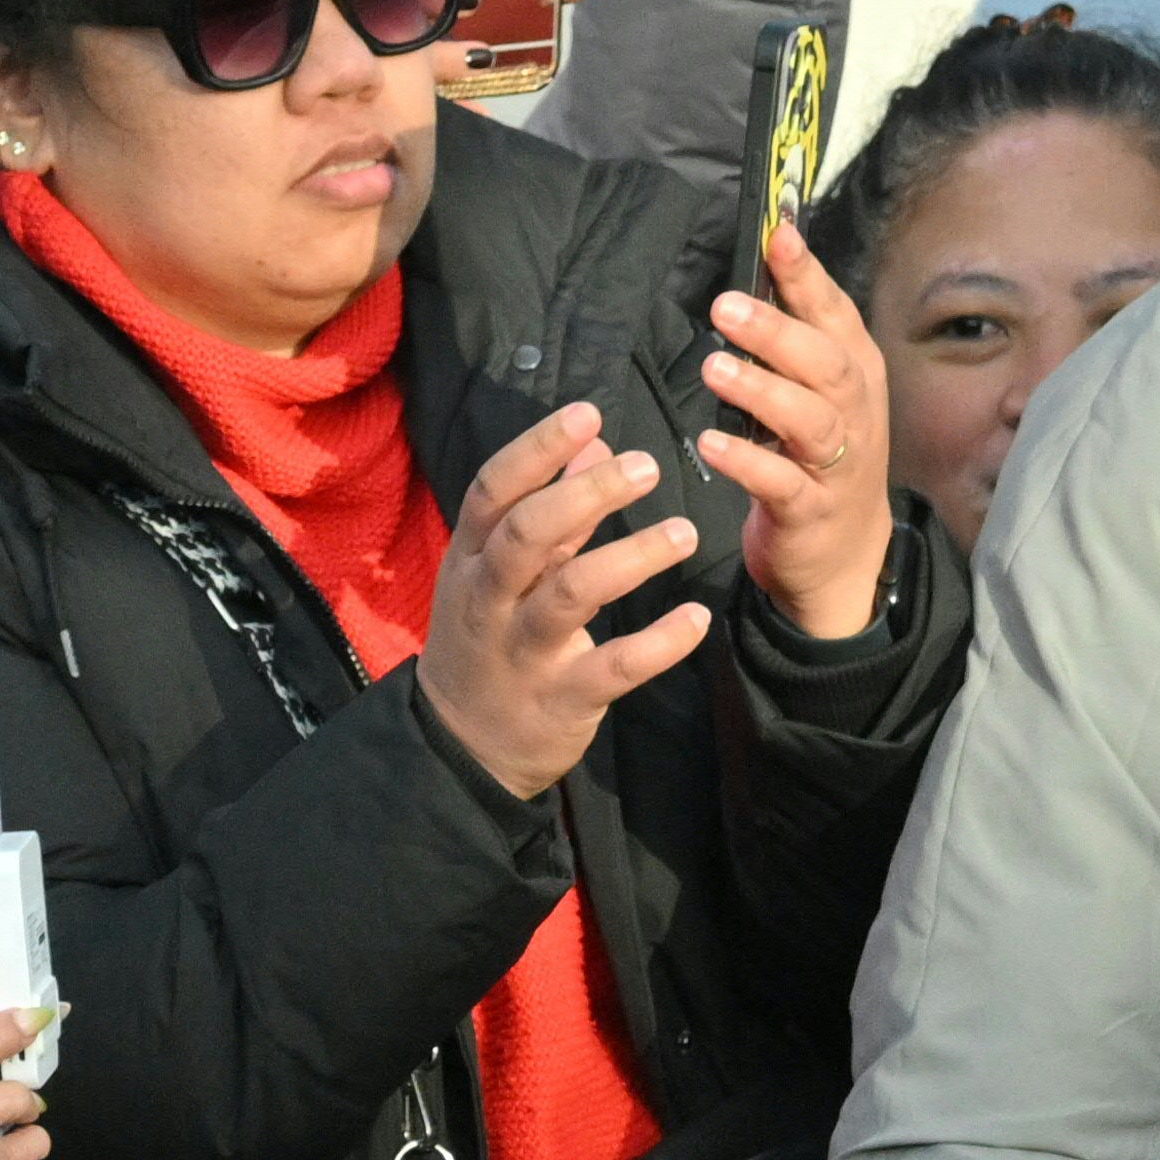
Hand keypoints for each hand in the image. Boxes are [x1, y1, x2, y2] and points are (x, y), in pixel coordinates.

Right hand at [422, 401, 705, 795]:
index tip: (589, 414)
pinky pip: (615, 667)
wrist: (462, 746)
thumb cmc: (488, 637)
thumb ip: (549, 503)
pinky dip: (659, 642)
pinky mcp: (561, 699)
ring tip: (685, 532)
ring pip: (572, 594)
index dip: (538, 449)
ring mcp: (522, 651)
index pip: (494, 490)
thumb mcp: (498, 569)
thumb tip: (595, 439)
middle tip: (648, 466)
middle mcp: (490, 598)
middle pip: (529, 533)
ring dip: (633, 557)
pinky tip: (696, 618)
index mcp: (471, 557)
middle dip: (588, 495)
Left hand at [692, 213, 898, 647]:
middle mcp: (853, 411)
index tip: (777, 234)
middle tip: (723, 306)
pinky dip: (747, 462)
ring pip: (809, 419)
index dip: (806, 274)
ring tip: (713, 369)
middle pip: (825, 362)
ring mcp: (838, 462)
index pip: (833, 313)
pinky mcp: (811, 509)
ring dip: (762, 390)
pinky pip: (781, 482)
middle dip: (776, 331)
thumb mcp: (816, 392)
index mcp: (853, 372)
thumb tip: (758, 269)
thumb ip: (792, 338)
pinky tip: (710, 444)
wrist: (845, 556)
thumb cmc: (818, 458)